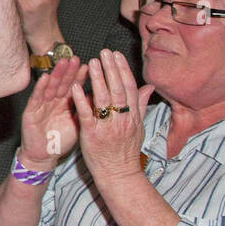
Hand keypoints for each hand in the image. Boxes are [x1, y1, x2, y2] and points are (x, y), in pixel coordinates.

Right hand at [17, 56, 84, 169]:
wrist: (44, 156)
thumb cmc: (60, 140)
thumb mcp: (78, 124)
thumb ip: (86, 110)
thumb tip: (99, 97)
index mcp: (65, 104)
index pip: (74, 87)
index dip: (81, 76)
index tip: (91, 65)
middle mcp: (53, 102)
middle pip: (62, 84)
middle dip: (69, 71)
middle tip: (76, 58)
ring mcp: (41, 106)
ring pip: (50, 87)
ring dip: (56, 75)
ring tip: (63, 63)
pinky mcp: (30, 113)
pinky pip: (36, 99)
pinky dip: (40, 88)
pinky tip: (45, 78)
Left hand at [70, 49, 153, 184]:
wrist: (118, 173)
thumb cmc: (126, 150)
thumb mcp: (138, 127)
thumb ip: (141, 105)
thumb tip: (148, 86)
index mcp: (133, 116)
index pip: (129, 88)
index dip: (123, 70)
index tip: (117, 55)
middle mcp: (122, 119)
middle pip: (118, 90)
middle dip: (111, 69)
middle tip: (104, 52)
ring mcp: (107, 126)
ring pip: (103, 99)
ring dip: (97, 79)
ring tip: (91, 62)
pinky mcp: (92, 135)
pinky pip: (86, 114)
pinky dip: (81, 100)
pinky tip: (76, 87)